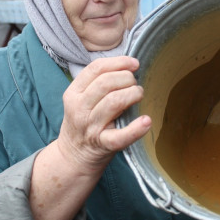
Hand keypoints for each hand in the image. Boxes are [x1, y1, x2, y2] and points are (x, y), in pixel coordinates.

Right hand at [56, 56, 150, 173]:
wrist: (73, 157)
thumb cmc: (84, 122)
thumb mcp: (81, 100)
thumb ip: (98, 83)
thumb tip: (129, 66)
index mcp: (73, 93)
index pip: (95, 68)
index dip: (118, 62)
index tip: (134, 64)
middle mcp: (79, 108)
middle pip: (106, 83)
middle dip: (127, 78)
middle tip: (135, 84)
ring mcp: (90, 127)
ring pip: (114, 102)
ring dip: (133, 94)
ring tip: (139, 95)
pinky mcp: (102, 144)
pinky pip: (120, 136)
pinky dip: (136, 129)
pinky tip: (147, 121)